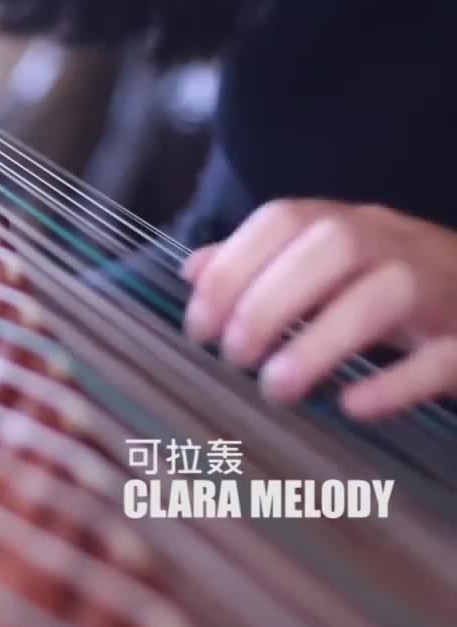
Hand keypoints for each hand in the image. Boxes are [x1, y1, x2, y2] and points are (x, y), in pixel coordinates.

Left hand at [180, 200, 456, 418]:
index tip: (199, 329)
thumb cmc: (387, 280)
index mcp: (344, 222)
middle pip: (331, 248)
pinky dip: (394, 383)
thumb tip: (193, 270)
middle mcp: (391, 241)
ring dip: (320, 342)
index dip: (230, 271)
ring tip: (276, 389)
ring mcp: (439, 285)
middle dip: (267, 304)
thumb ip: (257, 263)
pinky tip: (352, 406)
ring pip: (386, 294)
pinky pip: (441, 356)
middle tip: (234, 359)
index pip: (281, 220)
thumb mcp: (321, 264)